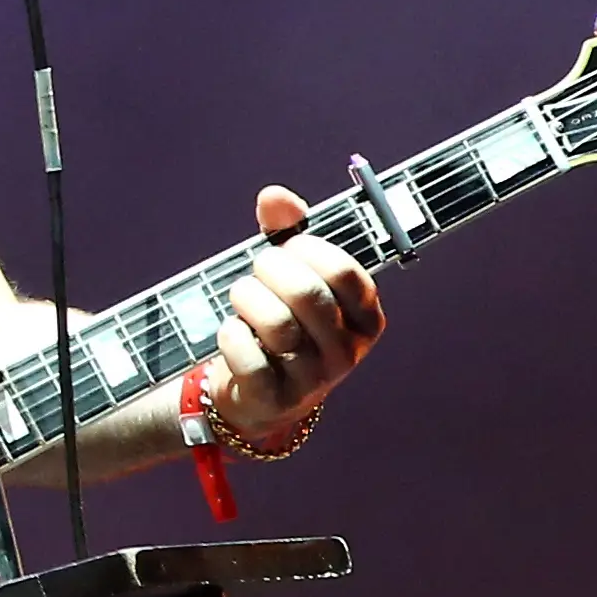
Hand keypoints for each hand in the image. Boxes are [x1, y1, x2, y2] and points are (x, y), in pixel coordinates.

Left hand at [209, 185, 384, 439]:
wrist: (260, 394)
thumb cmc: (283, 321)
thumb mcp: (292, 275)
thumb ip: (287, 231)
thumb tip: (274, 196)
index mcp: (365, 318)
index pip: (345, 272)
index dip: (308, 249)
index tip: (288, 246)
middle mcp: (346, 352)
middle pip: (308, 295)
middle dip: (271, 269)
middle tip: (257, 269)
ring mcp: (313, 380)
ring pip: (277, 325)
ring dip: (247, 298)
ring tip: (241, 295)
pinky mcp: (274, 400)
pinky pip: (248, 358)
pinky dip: (231, 335)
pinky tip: (232, 329)